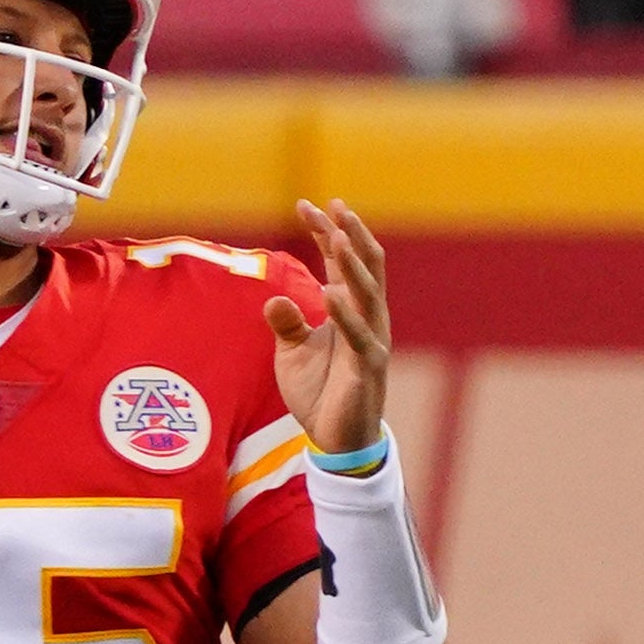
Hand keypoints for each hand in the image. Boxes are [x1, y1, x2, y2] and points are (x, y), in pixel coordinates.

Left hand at [265, 198, 390, 455]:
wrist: (337, 438)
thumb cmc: (319, 391)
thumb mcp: (293, 352)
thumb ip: (287, 323)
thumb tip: (273, 298)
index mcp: (349, 310)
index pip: (340, 262)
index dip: (326, 232)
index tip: (308, 204)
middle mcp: (366, 319)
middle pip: (362, 267)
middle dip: (348, 235)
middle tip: (333, 206)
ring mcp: (371, 341)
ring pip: (367, 294)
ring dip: (352, 264)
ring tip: (337, 235)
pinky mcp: (367, 368)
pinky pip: (359, 337)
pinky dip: (345, 314)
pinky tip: (331, 292)